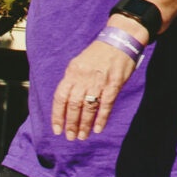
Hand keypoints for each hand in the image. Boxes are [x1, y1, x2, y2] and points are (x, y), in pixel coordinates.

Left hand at [50, 24, 142, 141]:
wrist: (119, 40)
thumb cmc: (98, 53)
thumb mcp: (79, 63)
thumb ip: (73, 80)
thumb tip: (66, 101)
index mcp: (72, 72)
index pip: (60, 97)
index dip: (58, 115)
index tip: (57, 129)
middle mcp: (83, 77)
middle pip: (74, 105)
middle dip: (71, 124)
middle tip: (70, 137)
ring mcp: (99, 81)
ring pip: (88, 107)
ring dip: (85, 124)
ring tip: (82, 136)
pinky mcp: (113, 84)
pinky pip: (106, 105)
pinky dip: (101, 118)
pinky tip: (98, 128)